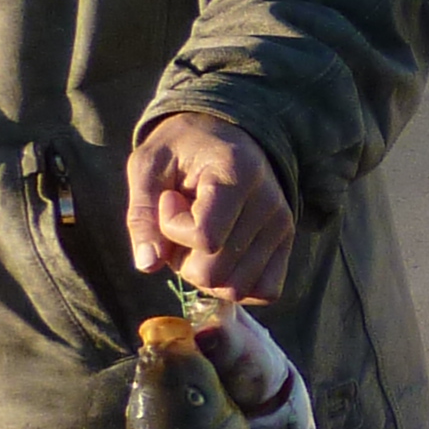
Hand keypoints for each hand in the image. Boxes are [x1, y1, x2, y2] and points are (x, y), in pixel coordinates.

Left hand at [127, 112, 293, 303]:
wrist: (224, 136)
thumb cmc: (181, 150)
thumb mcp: (148, 167)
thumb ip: (141, 214)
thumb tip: (148, 265)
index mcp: (238, 174)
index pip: (204, 238)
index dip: (171, 229)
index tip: (170, 199)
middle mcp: (269, 203)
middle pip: (214, 272)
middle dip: (183, 257)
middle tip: (182, 223)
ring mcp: (282, 226)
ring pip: (235, 288)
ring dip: (206, 273)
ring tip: (203, 237)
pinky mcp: (286, 243)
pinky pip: (264, 291)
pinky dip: (235, 286)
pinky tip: (221, 258)